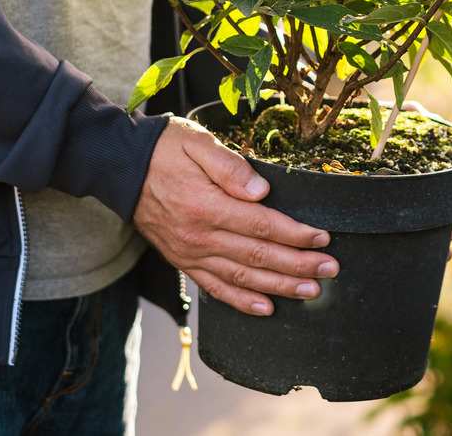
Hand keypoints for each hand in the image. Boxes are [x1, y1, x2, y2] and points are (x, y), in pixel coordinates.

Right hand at [132, 118, 338, 315]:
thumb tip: (262, 191)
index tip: (322, 238)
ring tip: (311, 292)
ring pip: (241, 278)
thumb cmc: (163, 150)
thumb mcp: (196, 143)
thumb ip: (230, 167)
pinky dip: (242, 301)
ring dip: (279, 287)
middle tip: (330, 270)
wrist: (120, 168)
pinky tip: (266, 308)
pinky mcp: (183, 261)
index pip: (261, 225)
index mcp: (205, 205)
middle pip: (258, 257)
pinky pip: (215, 288)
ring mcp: (189, 253)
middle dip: (298, 266)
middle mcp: (198, 236)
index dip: (295, 235)